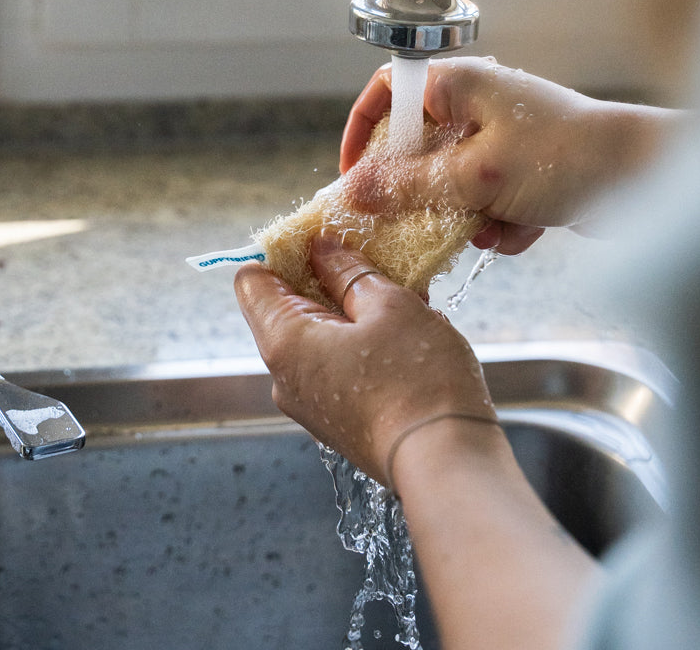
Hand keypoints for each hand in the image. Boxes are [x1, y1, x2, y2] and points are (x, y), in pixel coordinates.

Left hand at [233, 235, 495, 485]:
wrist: (447, 464)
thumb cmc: (419, 380)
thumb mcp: (388, 305)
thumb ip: (347, 271)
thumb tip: (322, 247)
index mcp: (283, 341)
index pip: (252, 279)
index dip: (281, 249)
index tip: (320, 235)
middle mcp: (283, 376)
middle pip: (281, 307)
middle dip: (321, 278)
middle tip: (367, 259)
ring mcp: (307, 403)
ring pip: (312, 337)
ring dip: (345, 310)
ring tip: (393, 296)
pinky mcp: (333, 420)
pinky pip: (331, 365)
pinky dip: (354, 342)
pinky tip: (396, 333)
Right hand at [340, 56, 676, 253]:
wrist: (643, 179)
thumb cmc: (563, 157)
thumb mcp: (474, 176)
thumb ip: (408, 185)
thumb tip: (353, 192)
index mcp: (458, 86)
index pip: (388, 92)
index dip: (362, 131)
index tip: (354, 175)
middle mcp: (474, 106)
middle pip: (415, 150)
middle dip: (421, 193)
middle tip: (417, 219)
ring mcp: (497, 139)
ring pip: (448, 184)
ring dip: (464, 215)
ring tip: (493, 225)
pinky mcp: (518, 171)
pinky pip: (482, 201)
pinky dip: (497, 222)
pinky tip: (524, 228)